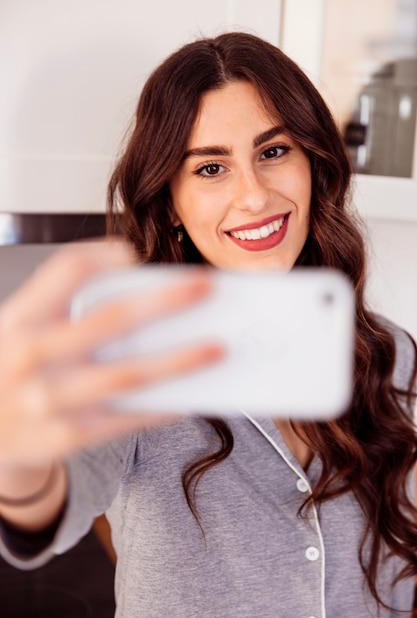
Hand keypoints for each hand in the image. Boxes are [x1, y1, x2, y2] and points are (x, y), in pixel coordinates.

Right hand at [0, 239, 220, 464]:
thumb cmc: (7, 371)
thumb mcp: (17, 331)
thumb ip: (62, 312)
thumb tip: (141, 299)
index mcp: (20, 319)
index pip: (68, 271)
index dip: (107, 256)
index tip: (136, 254)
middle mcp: (34, 356)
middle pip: (112, 318)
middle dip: (166, 300)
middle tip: (205, 287)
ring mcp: (51, 399)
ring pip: (129, 374)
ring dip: (180, 359)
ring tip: (216, 348)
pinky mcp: (69, 434)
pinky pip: (127, 418)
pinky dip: (163, 406)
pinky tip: (189, 396)